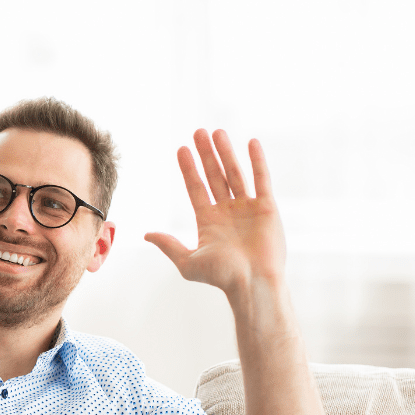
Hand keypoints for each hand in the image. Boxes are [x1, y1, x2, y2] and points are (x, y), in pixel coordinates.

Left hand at [145, 129, 285, 298]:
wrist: (252, 283)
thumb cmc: (222, 276)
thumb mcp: (188, 261)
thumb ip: (168, 244)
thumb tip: (146, 234)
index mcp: (209, 221)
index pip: (196, 187)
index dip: (189, 169)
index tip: (181, 149)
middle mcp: (228, 211)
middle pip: (214, 175)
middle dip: (206, 154)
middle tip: (198, 132)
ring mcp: (247, 208)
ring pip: (235, 173)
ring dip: (226, 152)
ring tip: (217, 132)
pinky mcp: (267, 208)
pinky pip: (261, 179)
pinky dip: (257, 161)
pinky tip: (251, 143)